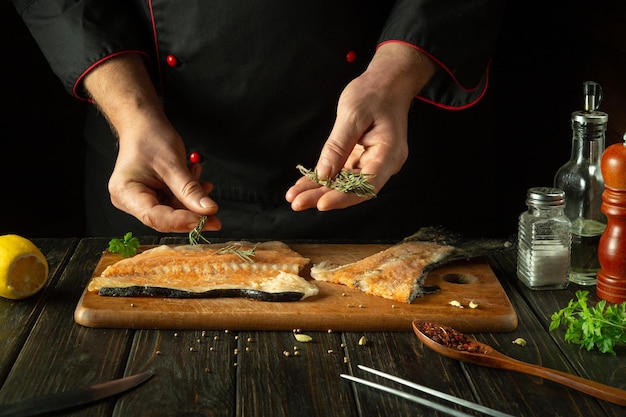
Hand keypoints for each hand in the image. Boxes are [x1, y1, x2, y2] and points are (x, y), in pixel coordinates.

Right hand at [84, 54, 220, 232]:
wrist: (143, 124)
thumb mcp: (173, 164)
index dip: (181, 222)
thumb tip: (209, 210)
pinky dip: (188, 194)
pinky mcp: (153, 196)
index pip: (155, 217)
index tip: (206, 220)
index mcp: (125, 192)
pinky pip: (174, 202)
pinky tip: (196, 178)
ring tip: (204, 184)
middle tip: (215, 215)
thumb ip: (190, 189)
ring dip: (191, 201)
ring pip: (172, 211)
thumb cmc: (150, 137)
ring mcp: (141, 199)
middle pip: (164, 218)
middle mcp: (130, 200)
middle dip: (191, 214)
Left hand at [285, 42, 434, 210]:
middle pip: (352, 188)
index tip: (321, 204)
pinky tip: (303, 186)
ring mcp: (371, 163)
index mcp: (389, 154)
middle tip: (297, 203)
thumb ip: (338, 146)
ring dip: (319, 191)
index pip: (366, 185)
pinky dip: (322, 179)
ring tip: (294, 198)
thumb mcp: (352, 115)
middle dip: (324, 197)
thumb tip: (324, 175)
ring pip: (344, 184)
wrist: (386, 83)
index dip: (343, 197)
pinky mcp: (360, 159)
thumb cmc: (373, 94)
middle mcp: (383, 164)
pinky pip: (340, 173)